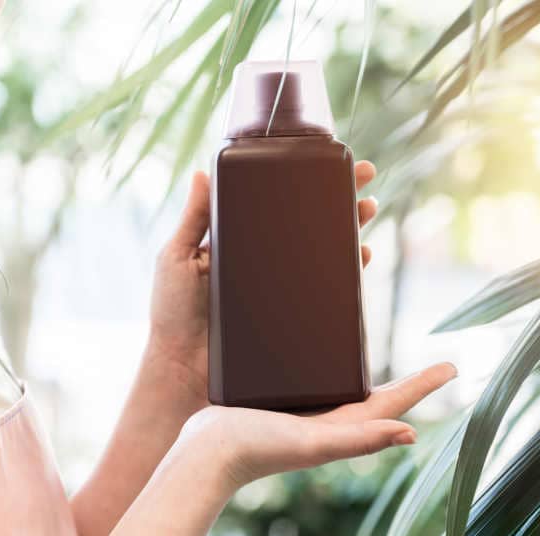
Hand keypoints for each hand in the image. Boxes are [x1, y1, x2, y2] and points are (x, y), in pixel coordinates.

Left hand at [146, 162, 379, 400]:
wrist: (185, 370)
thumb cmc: (172, 314)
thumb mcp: (176, 258)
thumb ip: (192, 219)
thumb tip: (200, 172)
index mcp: (239, 240)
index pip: (277, 202)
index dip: (301, 181)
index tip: (324, 161)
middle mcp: (266, 260)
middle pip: (309, 221)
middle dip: (339, 198)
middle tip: (363, 177)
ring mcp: (283, 287)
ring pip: (324, 250)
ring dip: (351, 227)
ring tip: (367, 210)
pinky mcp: (295, 312)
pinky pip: (327, 288)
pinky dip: (349, 271)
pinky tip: (362, 256)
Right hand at [178, 362, 456, 488]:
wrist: (204, 454)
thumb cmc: (257, 449)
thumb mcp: (312, 442)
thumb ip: (359, 439)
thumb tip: (411, 433)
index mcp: (343, 426)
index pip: (395, 402)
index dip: (424, 384)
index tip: (452, 366)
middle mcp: (329, 418)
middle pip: (379, 394)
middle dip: (407, 381)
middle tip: (431, 363)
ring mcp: (305, 411)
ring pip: (346, 385)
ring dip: (369, 370)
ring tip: (386, 353)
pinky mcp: (280, 400)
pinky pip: (313, 379)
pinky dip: (326, 365)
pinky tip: (319, 351)